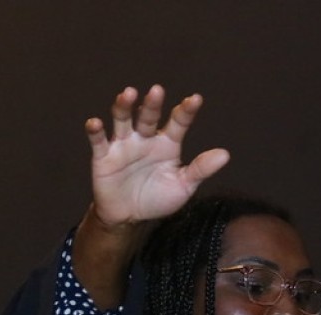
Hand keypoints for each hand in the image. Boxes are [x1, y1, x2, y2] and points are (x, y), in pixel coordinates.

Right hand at [84, 84, 229, 228]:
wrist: (129, 217)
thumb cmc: (158, 198)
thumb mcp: (183, 186)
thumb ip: (200, 169)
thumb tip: (225, 155)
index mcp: (167, 143)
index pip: (178, 122)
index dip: (186, 111)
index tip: (195, 100)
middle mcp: (145, 139)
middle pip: (149, 116)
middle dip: (153, 104)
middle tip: (157, 91)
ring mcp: (124, 145)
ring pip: (123, 120)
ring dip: (124, 107)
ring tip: (128, 94)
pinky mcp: (103, 156)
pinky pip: (99, 141)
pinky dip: (95, 131)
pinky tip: (95, 123)